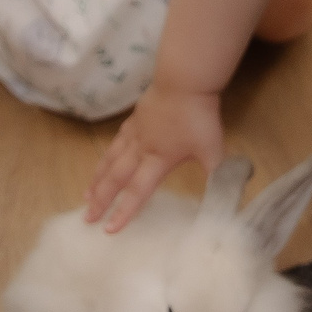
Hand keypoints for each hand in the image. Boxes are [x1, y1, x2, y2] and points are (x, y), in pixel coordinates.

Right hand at [84, 84, 222, 230]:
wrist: (184, 81)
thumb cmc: (198, 117)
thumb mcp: (213, 149)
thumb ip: (217, 174)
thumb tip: (225, 195)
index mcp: (158, 160)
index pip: (138, 191)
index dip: (123, 211)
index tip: (109, 229)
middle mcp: (141, 150)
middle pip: (116, 179)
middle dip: (101, 200)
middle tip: (87, 217)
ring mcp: (135, 133)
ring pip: (111, 160)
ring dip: (98, 180)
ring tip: (86, 194)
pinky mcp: (134, 120)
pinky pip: (116, 142)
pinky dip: (107, 156)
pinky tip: (105, 160)